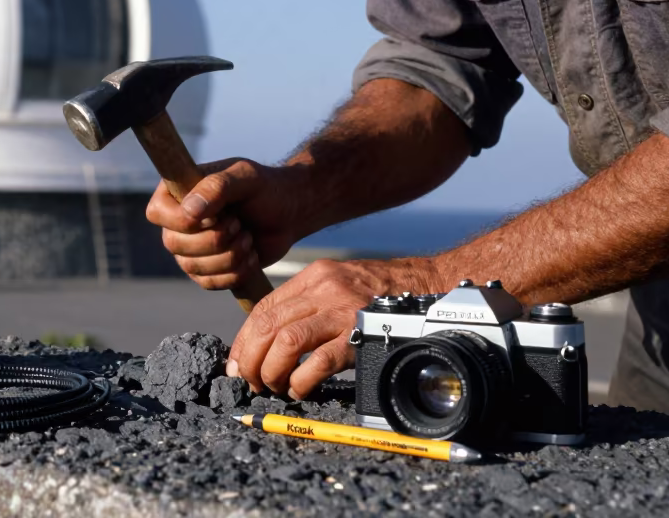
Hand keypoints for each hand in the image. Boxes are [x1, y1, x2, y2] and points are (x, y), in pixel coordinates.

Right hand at [145, 158, 307, 290]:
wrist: (288, 214)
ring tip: (248, 237)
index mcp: (177, 192)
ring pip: (192, 267)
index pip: (157, 213)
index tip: (218, 214)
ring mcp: (189, 250)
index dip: (183, 221)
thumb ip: (217, 186)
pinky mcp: (206, 272)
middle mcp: (177, 222)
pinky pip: (209, 284)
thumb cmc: (266, 189)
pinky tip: (251, 256)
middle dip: (216, 238)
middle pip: (174, 244)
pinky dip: (236, 273)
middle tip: (241, 223)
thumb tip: (189, 211)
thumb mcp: (246, 177)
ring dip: (230, 255)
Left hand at [227, 258, 439, 398]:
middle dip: (250, 358)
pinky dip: (301, 382)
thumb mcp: (341, 284)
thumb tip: (272, 338)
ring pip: (286, 343)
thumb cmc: (384, 294)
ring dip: (272, 371)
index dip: (244, 339)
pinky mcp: (361, 336)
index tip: (236, 362)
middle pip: (269, 326)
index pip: (264, 308)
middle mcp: (325, 290)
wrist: (432, 289)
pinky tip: (301, 390)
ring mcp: (343, 312)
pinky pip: (319, 363)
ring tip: (276, 386)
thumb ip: (309, 303)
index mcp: (316, 277)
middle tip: (250, 380)